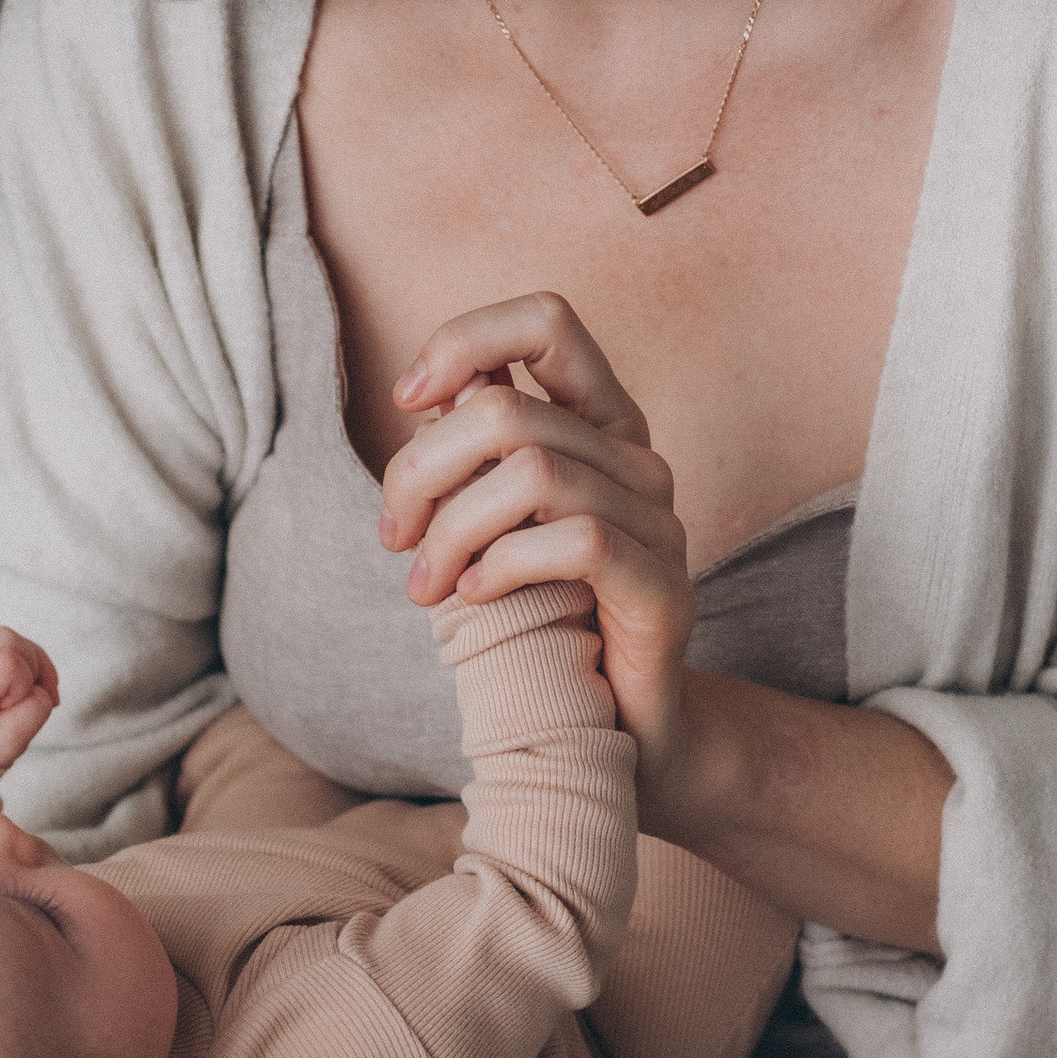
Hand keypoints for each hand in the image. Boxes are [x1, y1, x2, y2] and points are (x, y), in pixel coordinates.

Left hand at [0, 626, 60, 773]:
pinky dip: (20, 660)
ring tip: (25, 692)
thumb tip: (41, 687)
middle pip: (8, 639)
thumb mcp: (8, 746)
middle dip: (31, 668)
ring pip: (8, 637)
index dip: (23, 684)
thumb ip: (33, 712)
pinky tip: (20, 683)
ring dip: (29, 663)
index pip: (6, 662)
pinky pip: (2, 642)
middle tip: (26, 699)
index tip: (9, 707)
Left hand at [379, 297, 694, 772]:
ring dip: (451, 531)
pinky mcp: (662, 587)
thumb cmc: (538, 620)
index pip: (546, 321)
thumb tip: (429, 396)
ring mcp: (660, 520)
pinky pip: (577, 542)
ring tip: (424, 584)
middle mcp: (638, 457)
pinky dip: (503, 565)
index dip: (466, 340)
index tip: (408, 398)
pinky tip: (473, 598)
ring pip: (533, 474)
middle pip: (508, 410)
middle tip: (394, 537)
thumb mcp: (489, 522)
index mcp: (598, 423)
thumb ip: (471, 456)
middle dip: (420, 471)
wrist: (608, 736)